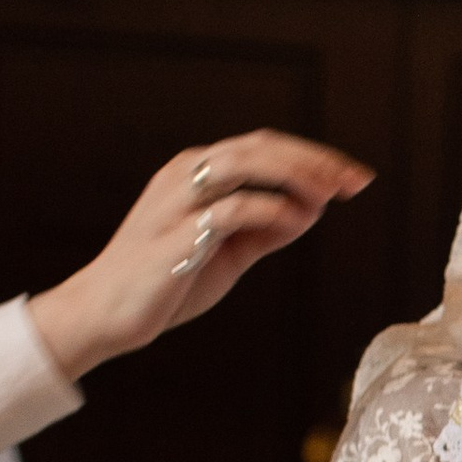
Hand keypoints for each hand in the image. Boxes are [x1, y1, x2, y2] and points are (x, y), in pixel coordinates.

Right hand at [30, 131, 373, 376]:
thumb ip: (265, 229)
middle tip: (356, 180)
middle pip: (258, 147)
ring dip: (293, 175)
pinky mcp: (173, 235)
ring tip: (331, 195)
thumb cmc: (165, 282)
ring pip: (241, 164)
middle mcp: (184, 175)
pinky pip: (228, 210)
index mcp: (196, 173)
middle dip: (314, 160)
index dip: (313, 157)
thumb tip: (312, 210)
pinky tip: (297, 223)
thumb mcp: (227, 252)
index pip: (263, 147)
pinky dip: (268, 211)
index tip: (355, 177)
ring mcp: (176, 201)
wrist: (105, 314)